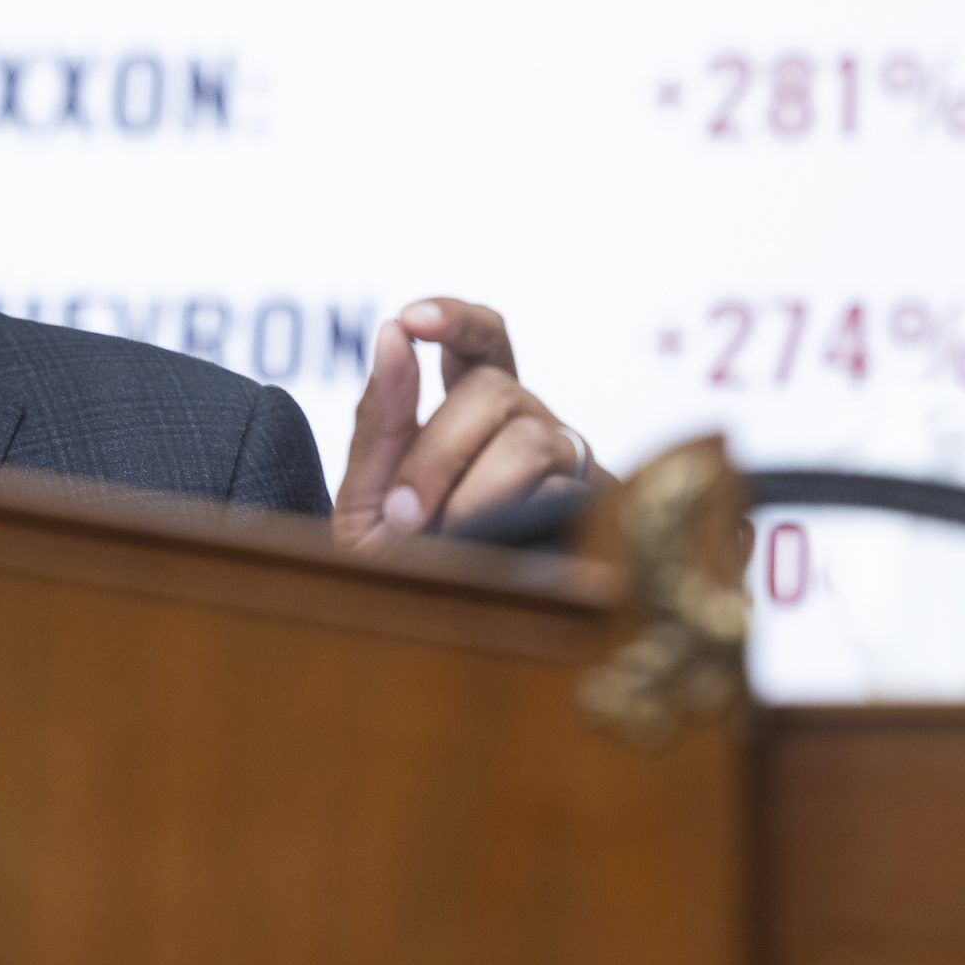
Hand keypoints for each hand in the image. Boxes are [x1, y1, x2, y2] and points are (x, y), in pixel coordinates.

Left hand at [332, 297, 612, 548]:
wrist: (437, 644)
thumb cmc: (404, 566)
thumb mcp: (369, 491)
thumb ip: (381, 416)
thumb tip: (391, 331)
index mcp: (476, 408)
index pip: (483, 338)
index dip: (455, 319)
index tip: (411, 320)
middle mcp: (530, 423)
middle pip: (495, 391)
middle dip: (437, 451)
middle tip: (403, 517)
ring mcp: (568, 466)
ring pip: (528, 440)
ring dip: (470, 493)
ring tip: (441, 542)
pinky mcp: (596, 513)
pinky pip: (560, 497)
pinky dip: (507, 524)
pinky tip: (492, 552)